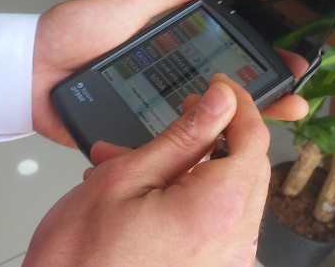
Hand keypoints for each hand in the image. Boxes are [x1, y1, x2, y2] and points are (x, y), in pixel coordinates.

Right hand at [24, 74, 277, 265]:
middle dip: (215, 135)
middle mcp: (233, 244)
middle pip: (246, 168)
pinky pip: (214, 223)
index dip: (239, 104)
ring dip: (193, 168)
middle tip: (187, 113)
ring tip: (139, 158)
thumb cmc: (81, 260)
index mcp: (218, 211)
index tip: (220, 86)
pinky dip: (189, 198)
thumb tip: (219, 102)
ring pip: (227, 194)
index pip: (254, 140)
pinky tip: (148, 191)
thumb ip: (182, 137)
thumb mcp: (124, 178)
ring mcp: (224, 264)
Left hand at [31, 0, 307, 145]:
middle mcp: (163, 85)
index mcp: (166, 52)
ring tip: (268, 136)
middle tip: (295, 104)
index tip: (292, 67)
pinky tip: (220, 163)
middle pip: (220, 97)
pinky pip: (164, 151)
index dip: (257, 65)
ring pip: (199, 128)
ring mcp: (148, 115)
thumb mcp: (127, 5)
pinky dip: (190, 157)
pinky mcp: (129, 140)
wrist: (29, 74)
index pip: (223, 60)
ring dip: (232, 133)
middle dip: (260, 102)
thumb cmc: (71, 33)